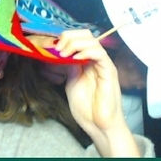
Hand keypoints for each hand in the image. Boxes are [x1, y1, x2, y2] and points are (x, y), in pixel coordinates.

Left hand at [53, 28, 140, 156]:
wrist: (99, 126)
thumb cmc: (87, 108)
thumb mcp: (71, 83)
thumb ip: (68, 68)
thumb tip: (60, 54)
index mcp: (88, 61)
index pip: (79, 38)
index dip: (64, 38)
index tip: (51, 47)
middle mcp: (97, 60)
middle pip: (86, 35)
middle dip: (69, 37)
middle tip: (57, 48)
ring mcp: (104, 65)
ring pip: (92, 41)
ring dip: (74, 43)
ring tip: (63, 53)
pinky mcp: (109, 72)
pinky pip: (99, 54)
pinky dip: (86, 52)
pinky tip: (74, 59)